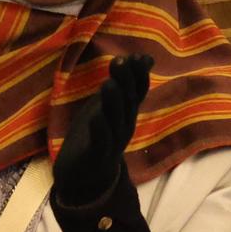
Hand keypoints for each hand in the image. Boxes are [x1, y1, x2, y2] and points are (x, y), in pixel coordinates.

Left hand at [53, 54, 153, 206]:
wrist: (86, 175)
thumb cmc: (100, 133)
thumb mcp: (111, 104)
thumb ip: (125, 82)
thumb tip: (144, 57)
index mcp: (128, 112)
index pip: (139, 91)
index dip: (138, 74)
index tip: (136, 56)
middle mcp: (125, 125)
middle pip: (128, 103)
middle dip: (125, 83)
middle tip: (119, 62)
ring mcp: (113, 142)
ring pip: (115, 121)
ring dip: (113, 104)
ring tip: (108, 85)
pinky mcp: (97, 156)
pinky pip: (100, 142)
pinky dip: (99, 130)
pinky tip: (94, 118)